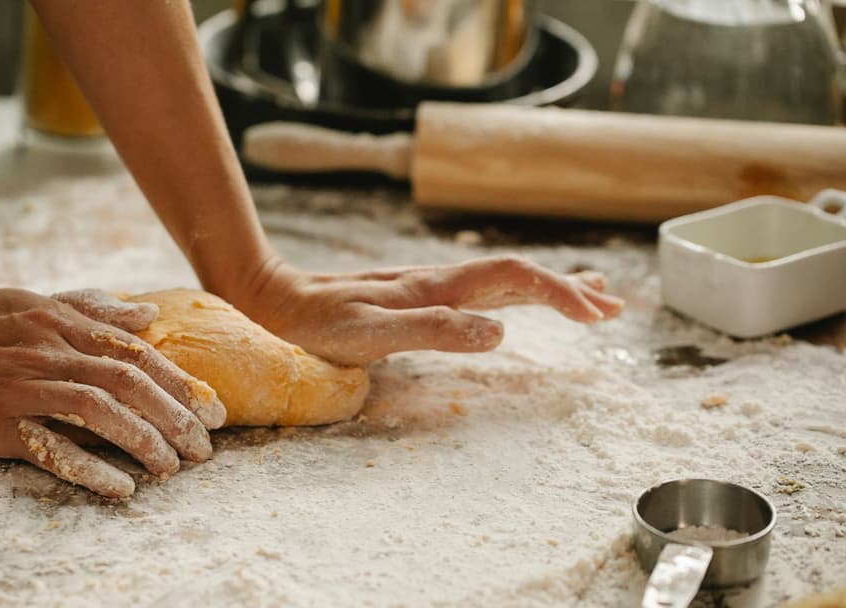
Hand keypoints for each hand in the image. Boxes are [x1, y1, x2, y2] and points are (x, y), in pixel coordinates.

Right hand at [0, 288, 225, 498]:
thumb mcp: (29, 301)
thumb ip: (89, 308)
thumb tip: (145, 315)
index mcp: (62, 324)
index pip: (137, 353)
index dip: (181, 383)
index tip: (212, 409)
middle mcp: (50, 352)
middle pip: (130, 383)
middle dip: (176, 417)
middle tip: (205, 448)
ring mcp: (25, 388)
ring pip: (101, 412)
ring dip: (145, 441)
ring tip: (173, 468)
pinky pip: (53, 447)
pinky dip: (92, 467)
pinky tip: (122, 486)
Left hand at [233, 256, 624, 365]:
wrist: (277, 298)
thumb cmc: (317, 325)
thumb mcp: (371, 335)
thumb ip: (433, 331)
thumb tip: (501, 331)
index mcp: (437, 287)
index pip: (515, 278)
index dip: (561, 293)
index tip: (598, 317)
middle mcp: (440, 280)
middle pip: (519, 274)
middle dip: (569, 290)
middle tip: (614, 307)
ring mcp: (429, 286)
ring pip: (502, 279)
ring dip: (549, 288)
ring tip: (590, 298)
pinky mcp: (416, 296)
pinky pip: (479, 290)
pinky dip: (514, 293)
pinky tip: (515, 302)